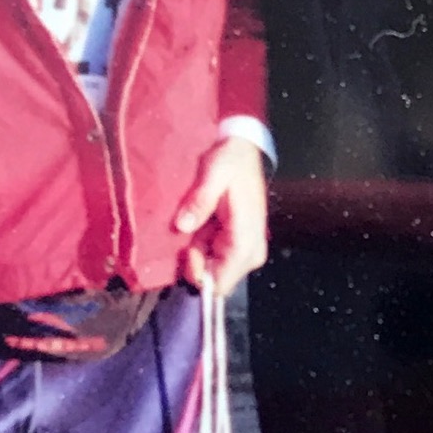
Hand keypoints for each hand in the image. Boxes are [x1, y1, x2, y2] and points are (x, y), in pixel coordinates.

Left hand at [173, 136, 267, 296]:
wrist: (243, 150)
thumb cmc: (232, 161)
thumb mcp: (214, 174)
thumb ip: (200, 201)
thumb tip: (183, 226)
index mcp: (246, 239)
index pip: (221, 282)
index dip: (198, 274)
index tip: (187, 250)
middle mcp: (250, 252)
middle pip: (215, 279)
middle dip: (197, 260)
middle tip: (191, 228)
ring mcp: (245, 250)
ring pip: (212, 269)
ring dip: (198, 249)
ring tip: (198, 219)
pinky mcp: (238, 245)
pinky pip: (214, 257)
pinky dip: (202, 244)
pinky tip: (203, 222)